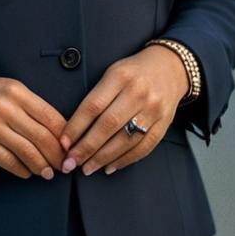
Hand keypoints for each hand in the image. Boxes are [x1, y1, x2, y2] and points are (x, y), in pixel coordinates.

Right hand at [0, 68, 67, 179]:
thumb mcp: (7, 88)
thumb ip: (29, 105)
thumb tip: (56, 130)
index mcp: (16, 90)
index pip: (50, 115)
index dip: (65, 135)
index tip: (72, 147)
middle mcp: (5, 106)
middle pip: (41, 136)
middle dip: (57, 155)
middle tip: (65, 166)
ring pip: (26, 151)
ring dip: (41, 166)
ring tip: (49, 173)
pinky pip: (6, 159)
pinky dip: (20, 169)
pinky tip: (27, 173)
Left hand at [57, 45, 188, 176]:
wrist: (170, 66)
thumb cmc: (133, 71)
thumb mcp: (113, 72)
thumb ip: (97, 96)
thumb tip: (74, 129)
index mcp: (120, 76)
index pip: (93, 106)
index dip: (76, 127)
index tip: (64, 143)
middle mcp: (138, 92)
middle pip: (108, 125)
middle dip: (86, 148)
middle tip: (71, 162)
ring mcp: (153, 109)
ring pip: (125, 140)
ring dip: (103, 158)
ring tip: (87, 168)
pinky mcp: (164, 123)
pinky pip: (143, 147)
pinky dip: (125, 160)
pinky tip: (110, 166)